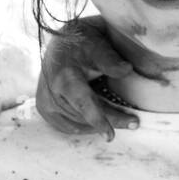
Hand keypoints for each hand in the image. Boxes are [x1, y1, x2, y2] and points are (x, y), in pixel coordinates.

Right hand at [37, 16, 139, 139]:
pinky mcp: (44, 109)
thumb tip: (128, 70)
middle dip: (111, 120)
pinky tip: (99, 122)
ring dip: (99, 124)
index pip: (82, 103)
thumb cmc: (81, 43)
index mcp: (64, 77)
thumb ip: (110, 60)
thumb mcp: (97, 46)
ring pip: (78, 123)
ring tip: (122, 119)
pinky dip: (84, 125)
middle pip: (85, 116)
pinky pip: (67, 126)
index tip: (110, 136)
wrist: (60, 44)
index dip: (97, 120)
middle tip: (134, 122)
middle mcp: (51, 93)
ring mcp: (45, 103)